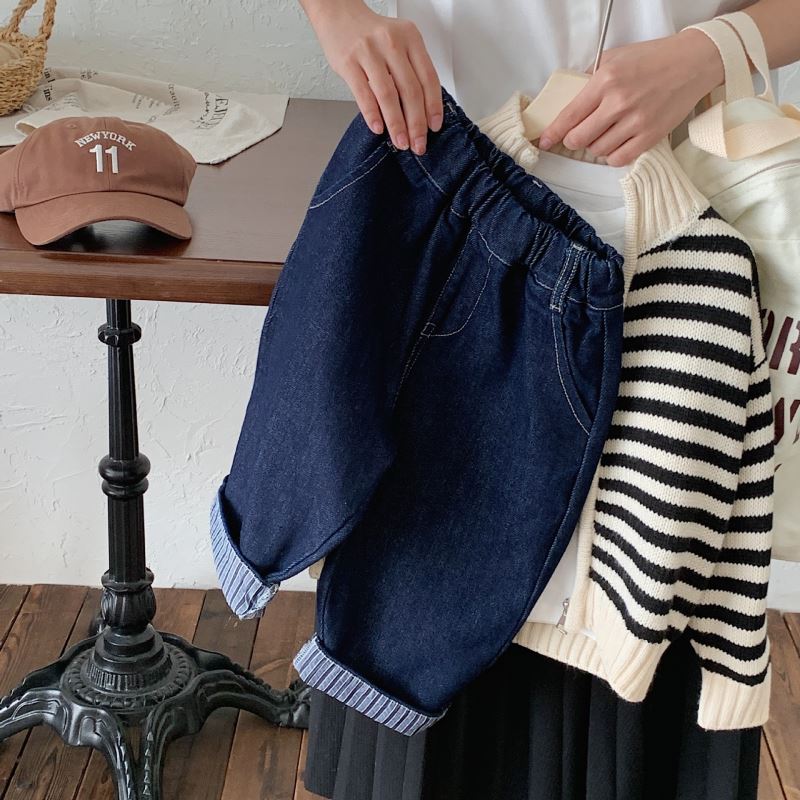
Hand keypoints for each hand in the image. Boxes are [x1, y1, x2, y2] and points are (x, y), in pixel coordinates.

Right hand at [303, 0, 442, 154]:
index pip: (428, 78)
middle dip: (416, 123)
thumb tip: (421, 110)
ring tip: (400, 142)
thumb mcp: (399, 42)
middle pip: (410, 90)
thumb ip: (411, 69)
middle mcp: (392, 43)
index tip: (434, 127)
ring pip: (388, 95)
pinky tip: (378, 128)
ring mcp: (369, 52)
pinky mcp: (348, 62)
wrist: (338, 12)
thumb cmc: (371, 34)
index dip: (433, 107)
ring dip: (396, 124)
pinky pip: (363, 94)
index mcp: (410, 38)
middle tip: (418, 144)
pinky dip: (372, 114)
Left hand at [538, 28, 724, 165]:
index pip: (569, 116)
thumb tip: (570, 100)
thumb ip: (591, 79)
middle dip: (573, 140)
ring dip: (595, 146)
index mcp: (605, 81)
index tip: (545, 141)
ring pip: (598, 150)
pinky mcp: (651, 136)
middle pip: (579, 139)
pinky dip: (612, 156)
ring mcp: (635, 121)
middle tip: (578, 136)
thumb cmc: (653, 58)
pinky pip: (618, 159)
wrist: (693, 62)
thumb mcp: (615, 58)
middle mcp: (618, 102)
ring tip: (604, 133)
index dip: (553, 133)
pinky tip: (615, 144)